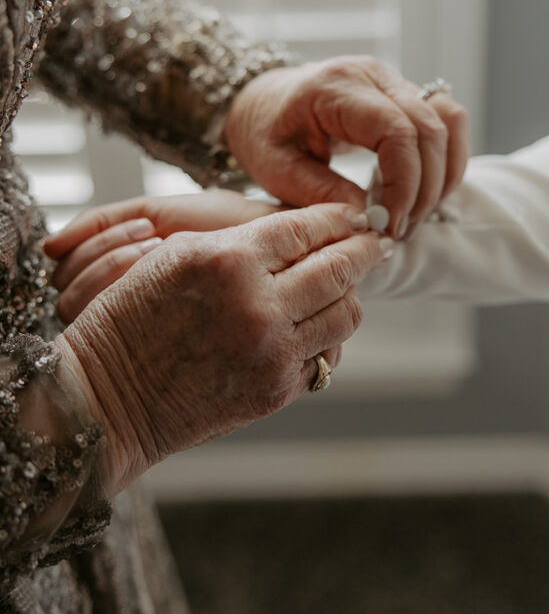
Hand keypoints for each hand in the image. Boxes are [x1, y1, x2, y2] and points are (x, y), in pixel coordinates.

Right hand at [55, 203, 388, 496]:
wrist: (108, 399)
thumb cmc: (130, 317)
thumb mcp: (176, 255)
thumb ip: (241, 241)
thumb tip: (300, 231)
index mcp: (229, 261)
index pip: (306, 228)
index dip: (338, 217)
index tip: (356, 213)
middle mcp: (259, 306)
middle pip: (340, 268)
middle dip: (365, 249)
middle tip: (376, 241)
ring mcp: (272, 352)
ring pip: (345, 314)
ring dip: (349, 294)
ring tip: (343, 283)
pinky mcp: (276, 390)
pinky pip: (327, 356)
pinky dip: (326, 336)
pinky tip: (315, 324)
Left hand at [223, 57, 468, 237]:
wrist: (261, 101)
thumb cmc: (264, 132)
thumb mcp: (274, 168)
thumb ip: (319, 192)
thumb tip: (368, 219)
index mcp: (337, 87)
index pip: (396, 131)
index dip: (404, 184)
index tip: (389, 225)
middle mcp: (373, 75)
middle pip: (431, 129)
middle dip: (425, 190)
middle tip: (400, 231)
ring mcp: (393, 80)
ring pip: (449, 122)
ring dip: (442, 176)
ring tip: (411, 215)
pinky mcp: (405, 93)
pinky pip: (447, 121)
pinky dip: (444, 161)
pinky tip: (418, 192)